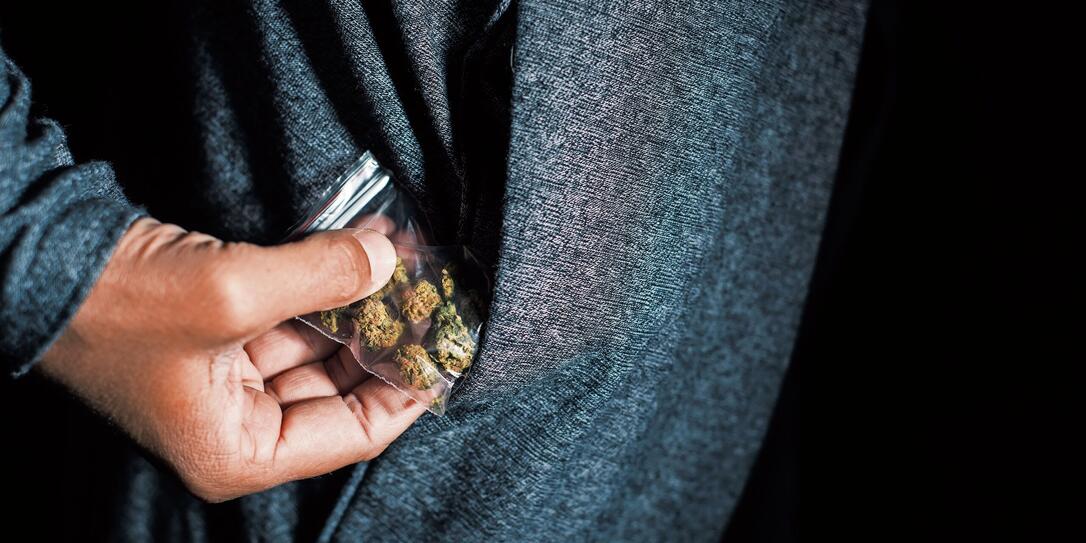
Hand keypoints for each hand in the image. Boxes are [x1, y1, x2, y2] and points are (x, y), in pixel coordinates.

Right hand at [39, 218, 426, 501]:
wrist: (40, 259)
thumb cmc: (118, 306)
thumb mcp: (232, 295)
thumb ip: (322, 279)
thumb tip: (391, 259)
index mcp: (241, 452)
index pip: (354, 434)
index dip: (407, 390)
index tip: (446, 345)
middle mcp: (241, 426)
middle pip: (343, 389)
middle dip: (387, 337)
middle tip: (433, 292)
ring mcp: (232, 380)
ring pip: (323, 347)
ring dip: (362, 302)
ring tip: (408, 259)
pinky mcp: (226, 336)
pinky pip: (295, 317)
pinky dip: (327, 286)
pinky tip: (366, 248)